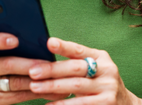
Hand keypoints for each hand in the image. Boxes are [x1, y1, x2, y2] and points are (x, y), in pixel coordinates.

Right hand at [0, 32, 67, 104]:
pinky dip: (35, 92)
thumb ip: (6, 45)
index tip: (15, 40)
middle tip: (47, 63)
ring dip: (36, 80)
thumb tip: (36, 38)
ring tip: (53, 76)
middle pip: (6, 64)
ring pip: (15, 82)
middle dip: (29, 64)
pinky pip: (18, 96)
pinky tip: (48, 89)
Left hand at [27, 37, 141, 104]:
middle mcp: (108, 70)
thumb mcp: (94, 68)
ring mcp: (108, 89)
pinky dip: (63, 104)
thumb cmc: (100, 83)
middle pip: (76, 68)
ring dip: (53, 87)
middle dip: (52, 69)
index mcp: (102, 57)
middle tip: (33, 72)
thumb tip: (45, 50)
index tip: (49, 42)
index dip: (64, 46)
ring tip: (35, 87)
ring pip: (76, 87)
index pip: (80, 50)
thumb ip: (75, 61)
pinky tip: (50, 104)